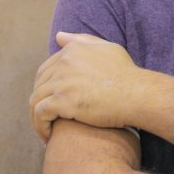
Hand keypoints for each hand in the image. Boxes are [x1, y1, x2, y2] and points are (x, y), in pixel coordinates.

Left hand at [30, 31, 144, 143]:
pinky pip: (40, 114)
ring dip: (37, 118)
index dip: (46, 88)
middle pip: (39, 85)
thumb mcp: (108, 48)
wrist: (138, 94)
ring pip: (36, 100)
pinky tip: (48, 138)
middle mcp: (63, 62)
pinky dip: (40, 127)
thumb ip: (82, 40)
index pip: (46, 69)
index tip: (52, 103)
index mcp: (72, 50)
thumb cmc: (127, 74)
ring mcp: (61, 81)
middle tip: (48, 119)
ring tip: (46, 131)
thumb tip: (59, 36)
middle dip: (40, 103)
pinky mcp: (62, 100)